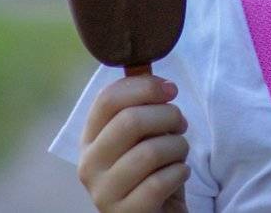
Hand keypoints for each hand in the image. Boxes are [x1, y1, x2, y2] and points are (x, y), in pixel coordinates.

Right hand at [77, 74, 190, 212]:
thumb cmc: (154, 170)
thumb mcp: (145, 134)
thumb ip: (143, 106)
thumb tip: (153, 76)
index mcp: (90, 139)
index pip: (107, 99)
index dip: (144, 86)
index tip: (171, 90)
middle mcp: (88, 165)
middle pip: (130, 121)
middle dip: (168, 116)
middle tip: (181, 125)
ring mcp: (103, 193)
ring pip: (150, 152)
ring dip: (178, 148)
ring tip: (179, 154)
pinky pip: (161, 181)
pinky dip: (180, 173)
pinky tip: (178, 176)